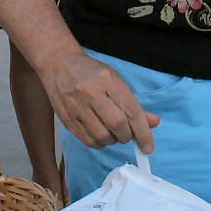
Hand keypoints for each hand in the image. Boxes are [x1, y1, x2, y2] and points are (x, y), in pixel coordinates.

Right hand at [41, 47, 159, 151]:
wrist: (57, 63)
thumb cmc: (90, 71)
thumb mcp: (115, 81)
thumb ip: (133, 104)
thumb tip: (153, 123)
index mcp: (107, 80)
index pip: (131, 110)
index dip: (143, 132)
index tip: (148, 147)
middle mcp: (91, 93)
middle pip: (117, 125)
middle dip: (127, 136)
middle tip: (127, 134)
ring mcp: (76, 107)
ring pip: (102, 137)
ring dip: (113, 141)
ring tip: (112, 132)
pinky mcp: (67, 119)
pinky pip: (88, 141)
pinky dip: (99, 143)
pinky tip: (100, 135)